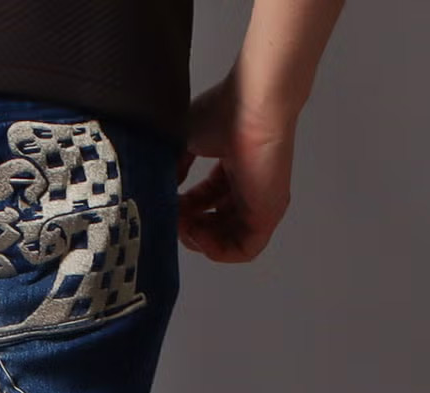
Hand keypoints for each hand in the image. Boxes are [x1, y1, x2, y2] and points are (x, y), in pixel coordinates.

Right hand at [176, 67, 296, 262]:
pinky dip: (217, 250)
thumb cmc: (226, 110)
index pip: (205, 203)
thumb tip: (162, 188)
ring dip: (199, 240)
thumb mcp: (185, 141)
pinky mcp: (268, 215)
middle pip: (215, 225)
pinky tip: (199, 233)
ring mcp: (259, 203)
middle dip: (189, 228)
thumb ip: (173, 168)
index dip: (183, 211)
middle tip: (172, 219)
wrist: (252, 105)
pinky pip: (243, 251)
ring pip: (228, 241)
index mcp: (232, 168)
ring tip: (184, 226)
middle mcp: (247, 188)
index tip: (166, 206)